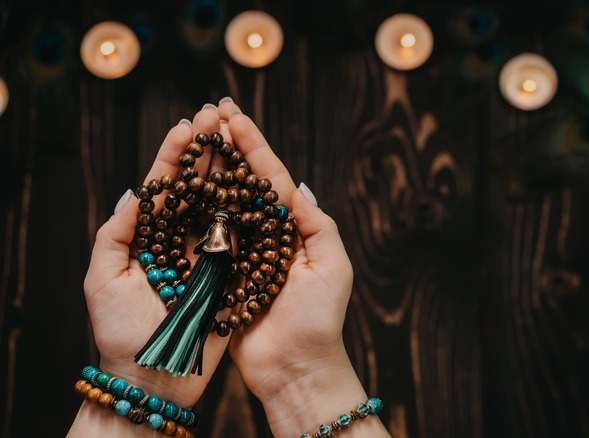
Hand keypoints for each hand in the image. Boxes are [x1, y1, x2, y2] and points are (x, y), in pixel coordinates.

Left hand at [78, 105, 227, 408]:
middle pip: (199, 188)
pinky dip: (251, 210)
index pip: (166, 188)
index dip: (176, 155)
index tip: (188, 125)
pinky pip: (245, 239)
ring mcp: (210, 257)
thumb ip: (115, 235)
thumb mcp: (102, 281)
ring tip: (241, 135)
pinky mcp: (233, 276)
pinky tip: (259, 181)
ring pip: (223, 205)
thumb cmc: (119, 333)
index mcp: (150, 239)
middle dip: (209, 151)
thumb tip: (137, 194)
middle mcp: (182, 242)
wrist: (153, 377)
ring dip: (232, 170)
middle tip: (220, 114)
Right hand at [216, 100, 388, 436]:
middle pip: (243, 183)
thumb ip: (318, 226)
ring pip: (220, 203)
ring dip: (208, 169)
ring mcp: (241, 254)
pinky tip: (180, 185)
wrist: (294, 369)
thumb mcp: (332, 269)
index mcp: (294, 230)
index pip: (271, 179)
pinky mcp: (219, 275)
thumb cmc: (319, 322)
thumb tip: (296, 187)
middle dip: (228, 147)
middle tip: (209, 111)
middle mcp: (266, 236)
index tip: (233, 115)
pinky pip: (204, 237)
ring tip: (192, 135)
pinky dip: (192, 210)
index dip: (253, 146)